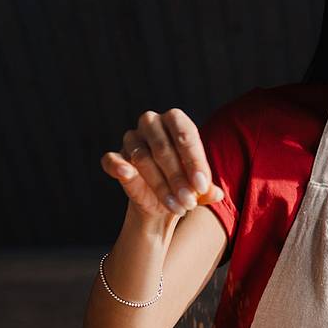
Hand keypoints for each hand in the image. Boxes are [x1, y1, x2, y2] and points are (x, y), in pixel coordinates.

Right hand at [102, 109, 224, 218]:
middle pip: (163, 148)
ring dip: (160, 185)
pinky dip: (117, 166)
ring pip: (142, 158)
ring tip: (178, 207)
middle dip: (178, 178)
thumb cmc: (184, 183)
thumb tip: (216, 194)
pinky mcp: (115, 157)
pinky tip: (126, 174)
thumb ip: (207, 189)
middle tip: (190, 202)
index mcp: (175, 120)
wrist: (160, 201)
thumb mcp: (199, 188)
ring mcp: (131, 138)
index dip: (194, 162)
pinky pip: (111, 159)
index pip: (185, 136)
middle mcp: (151, 123)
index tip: (202, 187)